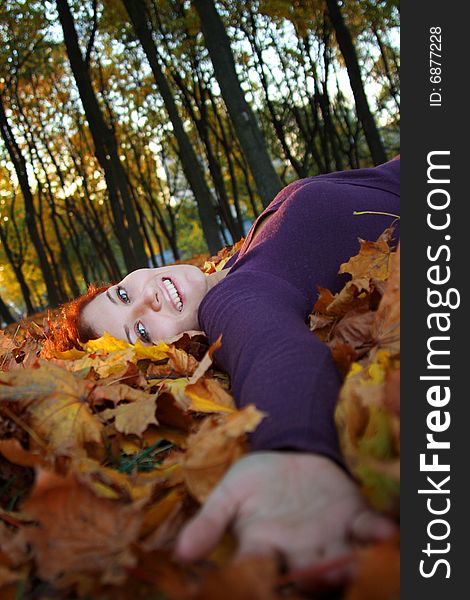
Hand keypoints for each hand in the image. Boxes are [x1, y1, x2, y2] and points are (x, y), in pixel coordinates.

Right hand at [174, 451, 395, 572]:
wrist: (287, 451)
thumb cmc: (256, 478)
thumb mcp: (229, 494)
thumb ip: (209, 523)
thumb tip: (180, 555)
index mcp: (265, 548)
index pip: (258, 571)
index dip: (257, 581)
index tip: (255, 585)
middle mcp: (299, 551)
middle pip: (306, 573)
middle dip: (314, 578)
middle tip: (319, 575)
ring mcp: (329, 536)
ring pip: (340, 557)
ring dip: (348, 564)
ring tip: (350, 563)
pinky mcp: (352, 515)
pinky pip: (366, 528)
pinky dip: (376, 532)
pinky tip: (384, 531)